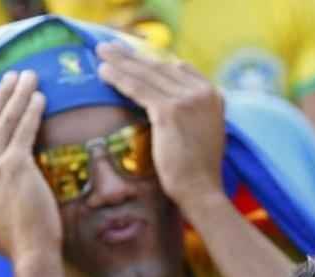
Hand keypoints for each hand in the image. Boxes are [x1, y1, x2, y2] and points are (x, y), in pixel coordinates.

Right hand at [0, 70, 62, 263]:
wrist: (28, 255)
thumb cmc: (18, 245)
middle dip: (0, 95)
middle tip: (12, 77)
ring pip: (4, 119)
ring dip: (17, 93)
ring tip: (29, 76)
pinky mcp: (14, 166)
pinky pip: (23, 129)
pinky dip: (32, 109)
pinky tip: (40, 97)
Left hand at [96, 41, 224, 209]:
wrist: (202, 191)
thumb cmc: (197, 172)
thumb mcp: (201, 133)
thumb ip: (191, 114)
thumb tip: (168, 108)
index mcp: (213, 94)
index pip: (178, 68)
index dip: (152, 61)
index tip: (132, 57)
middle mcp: (203, 91)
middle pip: (160, 66)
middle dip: (132, 56)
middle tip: (110, 47)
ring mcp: (188, 99)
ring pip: (147, 74)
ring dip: (121, 62)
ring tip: (101, 52)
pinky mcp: (170, 111)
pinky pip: (138, 89)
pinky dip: (119, 78)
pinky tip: (103, 72)